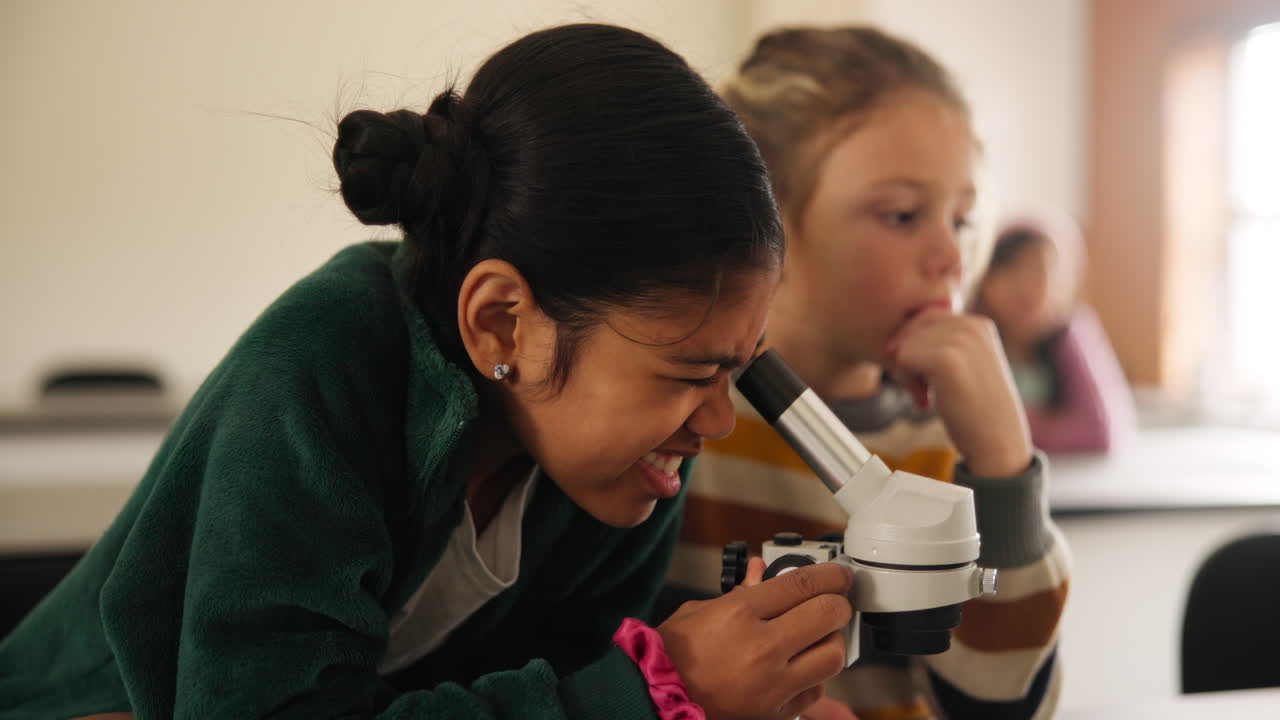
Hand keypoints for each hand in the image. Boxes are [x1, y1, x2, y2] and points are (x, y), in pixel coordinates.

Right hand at [657, 561, 853, 719]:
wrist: (655, 701)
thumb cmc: (670, 656)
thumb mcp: (698, 612)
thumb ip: (737, 593)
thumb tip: (763, 572)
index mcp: (739, 614)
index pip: (802, 584)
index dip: (830, 575)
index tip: (839, 575)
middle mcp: (762, 647)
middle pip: (827, 615)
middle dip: (837, 604)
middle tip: (834, 602)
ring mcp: (773, 684)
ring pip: (832, 655)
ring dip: (831, 641)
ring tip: (819, 636)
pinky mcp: (776, 711)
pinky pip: (817, 690)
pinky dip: (816, 676)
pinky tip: (802, 668)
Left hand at [886, 307, 1031, 476]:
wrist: (999, 441)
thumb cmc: (978, 410)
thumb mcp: (967, 366)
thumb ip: (943, 346)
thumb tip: (894, 342)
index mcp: (979, 324)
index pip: (926, 318)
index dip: (917, 347)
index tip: (927, 377)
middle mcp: (972, 325)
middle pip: (912, 328)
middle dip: (909, 356)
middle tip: (920, 389)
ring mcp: (961, 340)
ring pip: (905, 343)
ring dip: (907, 372)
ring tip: (926, 396)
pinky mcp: (946, 359)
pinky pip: (903, 358)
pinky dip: (906, 381)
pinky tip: (924, 401)